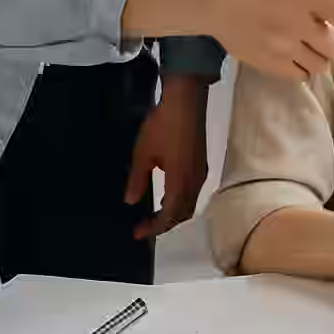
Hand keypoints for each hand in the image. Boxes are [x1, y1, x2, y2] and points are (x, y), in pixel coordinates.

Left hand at [125, 75, 208, 239]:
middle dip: (164, 223)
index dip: (154, 227)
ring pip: (190, 202)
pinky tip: (167, 192)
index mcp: (179, 183)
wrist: (186, 100)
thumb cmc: (162, 126)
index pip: (169, 216)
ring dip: (173, 212)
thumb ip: (137, 180)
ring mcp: (201, 172)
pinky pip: (193, 191)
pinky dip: (180, 200)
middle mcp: (194, 182)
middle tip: (144, 225)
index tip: (137, 233)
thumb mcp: (143, 153)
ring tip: (154, 212)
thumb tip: (131, 202)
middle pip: (183, 213)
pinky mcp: (202, 163)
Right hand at [127, 0, 333, 80]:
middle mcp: (295, 20)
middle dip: (332, 45)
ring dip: (318, 58)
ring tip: (301, 45)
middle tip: (317, 37)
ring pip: (320, 65)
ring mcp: (281, 45)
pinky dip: (302, 68)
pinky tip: (289, 54)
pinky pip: (300, 75)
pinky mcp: (268, 63)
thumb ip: (327, 10)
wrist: (218, 1)